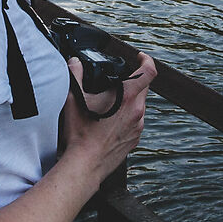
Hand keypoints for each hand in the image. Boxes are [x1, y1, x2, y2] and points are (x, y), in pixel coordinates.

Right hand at [60, 50, 155, 185]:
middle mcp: (137, 111)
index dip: (146, 60)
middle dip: (133, 80)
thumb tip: (74, 62)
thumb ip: (75, 74)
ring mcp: (138, 127)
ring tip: (111, 102)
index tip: (139, 57)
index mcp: (127, 98)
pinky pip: (136, 121)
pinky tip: (111, 120)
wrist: (85, 164)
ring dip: (130, 99)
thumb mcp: (73, 98)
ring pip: (140, 105)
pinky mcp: (135, 139)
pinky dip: (127, 115)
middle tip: (118, 80)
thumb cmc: (80, 134)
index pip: (148, 72)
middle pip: (144, 88)